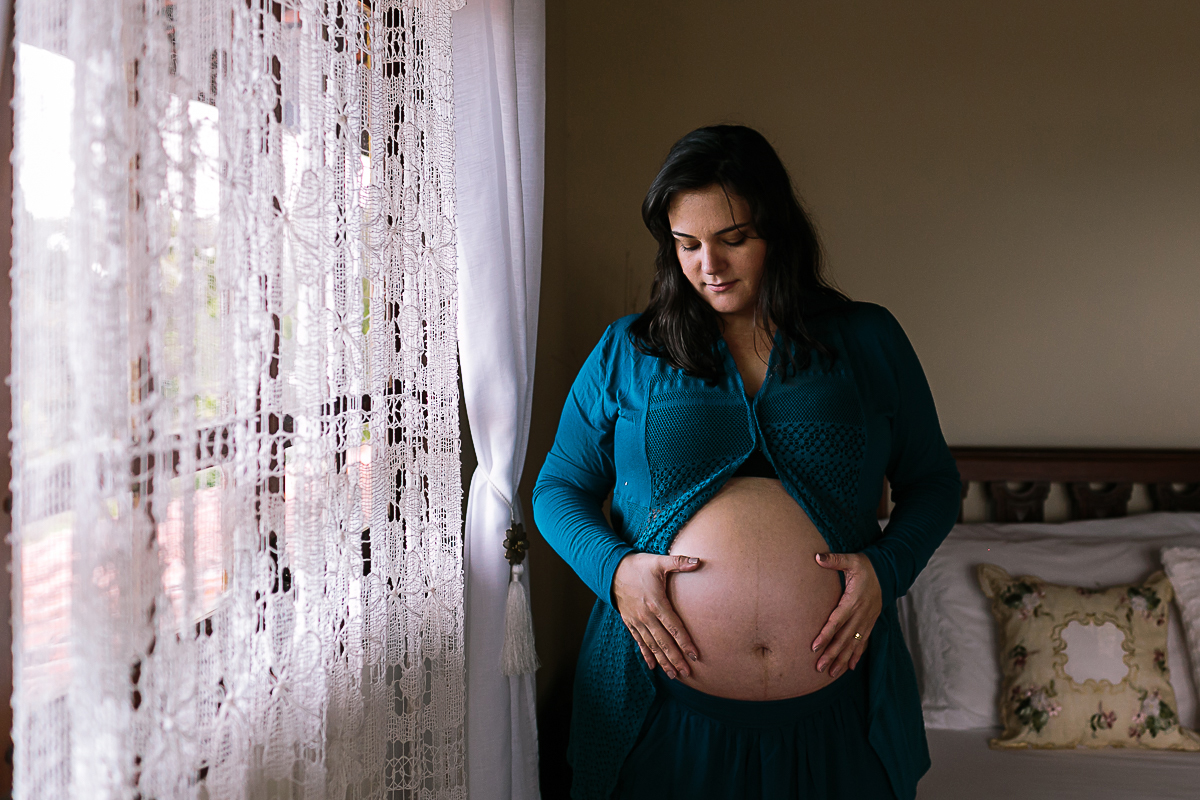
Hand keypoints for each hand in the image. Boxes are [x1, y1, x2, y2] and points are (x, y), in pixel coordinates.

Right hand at [612, 552, 701, 678]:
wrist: (611, 569)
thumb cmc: (638, 565)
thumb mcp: (659, 561)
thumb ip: (679, 562)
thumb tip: (699, 561)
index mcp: (656, 603)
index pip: (674, 627)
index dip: (685, 642)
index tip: (695, 655)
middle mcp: (646, 616)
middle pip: (663, 641)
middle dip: (675, 658)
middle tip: (686, 672)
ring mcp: (636, 621)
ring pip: (652, 645)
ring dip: (663, 660)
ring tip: (673, 675)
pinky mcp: (629, 622)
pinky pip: (639, 641)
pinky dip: (646, 654)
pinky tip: (652, 666)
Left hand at [811, 551, 881, 678]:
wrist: (887, 572)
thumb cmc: (865, 566)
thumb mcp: (851, 559)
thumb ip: (835, 559)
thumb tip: (817, 556)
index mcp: (853, 601)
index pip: (837, 621)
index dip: (826, 634)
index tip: (815, 647)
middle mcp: (861, 614)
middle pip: (844, 638)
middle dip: (832, 654)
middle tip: (819, 667)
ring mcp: (867, 621)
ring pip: (854, 644)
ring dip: (843, 659)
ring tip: (831, 673)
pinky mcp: (870, 623)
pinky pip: (863, 642)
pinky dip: (857, 655)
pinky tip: (850, 668)